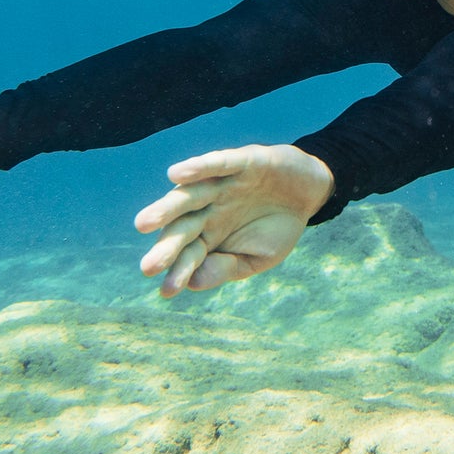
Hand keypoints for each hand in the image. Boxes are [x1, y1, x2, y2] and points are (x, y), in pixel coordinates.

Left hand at [135, 144, 334, 296]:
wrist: (310, 191)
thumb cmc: (277, 227)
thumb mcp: (260, 257)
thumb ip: (228, 268)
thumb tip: (194, 282)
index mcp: (209, 235)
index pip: (189, 255)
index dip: (179, 272)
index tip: (167, 292)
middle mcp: (208, 209)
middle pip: (182, 227)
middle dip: (166, 246)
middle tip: (148, 267)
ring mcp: (222, 184)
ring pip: (189, 195)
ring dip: (167, 208)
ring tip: (144, 223)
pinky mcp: (241, 162)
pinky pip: (217, 164)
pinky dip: (198, 167)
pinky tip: (176, 174)